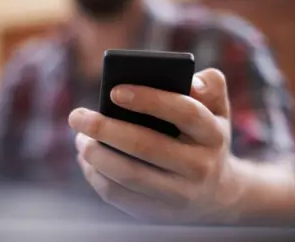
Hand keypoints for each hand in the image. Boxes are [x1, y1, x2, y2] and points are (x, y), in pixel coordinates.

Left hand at [69, 68, 294, 225]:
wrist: (216, 194)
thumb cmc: (203, 139)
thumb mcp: (217, 111)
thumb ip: (209, 85)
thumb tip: (191, 80)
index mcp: (212, 134)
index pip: (183, 111)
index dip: (148, 99)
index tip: (114, 91)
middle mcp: (200, 167)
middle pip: (146, 145)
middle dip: (105, 129)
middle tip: (76, 116)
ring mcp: (179, 195)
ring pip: (129, 174)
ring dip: (96, 155)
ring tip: (80, 139)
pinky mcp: (158, 213)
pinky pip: (119, 196)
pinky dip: (96, 177)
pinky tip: (87, 161)